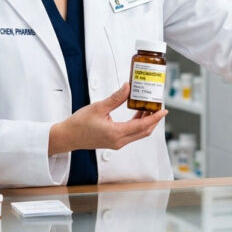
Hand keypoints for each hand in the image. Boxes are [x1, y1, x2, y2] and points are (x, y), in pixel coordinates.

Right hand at [48, 83, 167, 154]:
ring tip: (149, 108)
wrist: (68, 136)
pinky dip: (138, 125)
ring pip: (138, 134)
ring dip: (146, 122)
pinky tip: (138, 114)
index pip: (142, 126)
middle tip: (159, 107)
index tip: (163, 110)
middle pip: (144, 132)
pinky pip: (131, 134)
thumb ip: (116, 98)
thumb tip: (128, 88)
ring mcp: (117, 143)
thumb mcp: (98, 107)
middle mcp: (119, 141)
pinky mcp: (114, 142)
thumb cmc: (79, 124)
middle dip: (154, 120)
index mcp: (116, 133)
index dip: (155, 118)